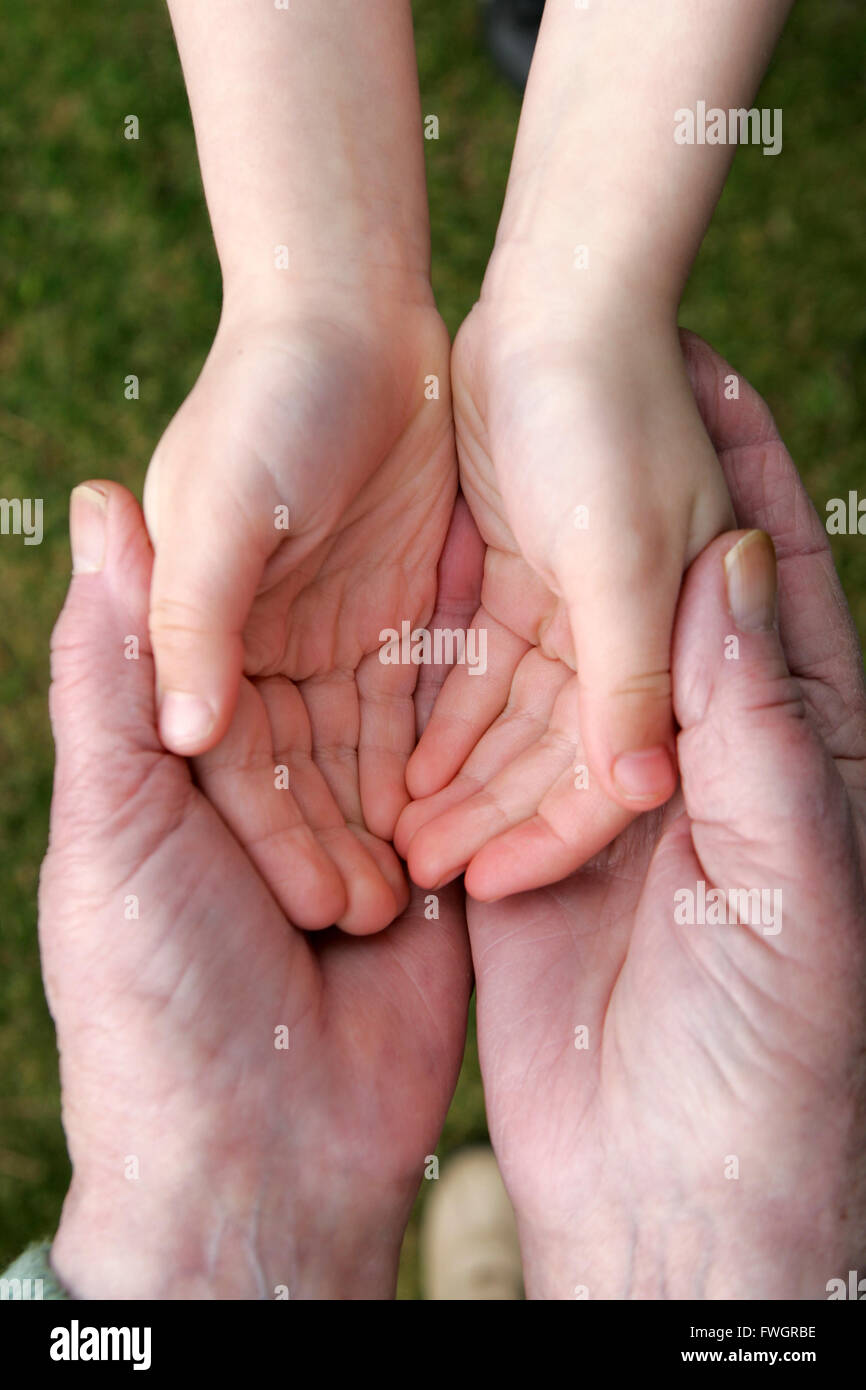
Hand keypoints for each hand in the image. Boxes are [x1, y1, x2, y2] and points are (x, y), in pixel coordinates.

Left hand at [44, 482, 471, 1298]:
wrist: (260, 1160)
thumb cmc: (155, 986)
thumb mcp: (110, 819)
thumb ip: (111, 674)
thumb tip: (94, 509)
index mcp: (191, 772)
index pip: (243, 639)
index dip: (290, 551)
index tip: (338, 457)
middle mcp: (280, 794)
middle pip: (339, 675)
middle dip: (386, 596)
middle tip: (442, 487)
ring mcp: (362, 835)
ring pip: (410, 724)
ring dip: (450, 654)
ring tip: (503, 550)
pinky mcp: (433, 881)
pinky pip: (463, 793)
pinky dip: (488, 736)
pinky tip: (531, 654)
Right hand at [145, 294, 454, 931]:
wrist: (345, 310)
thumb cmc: (267, 399)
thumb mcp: (222, 507)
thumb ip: (191, 616)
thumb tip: (184, 730)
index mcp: (201, 631)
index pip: (233, 758)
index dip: (272, 831)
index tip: (318, 900)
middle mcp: (258, 647)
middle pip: (294, 771)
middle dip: (331, 843)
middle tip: (376, 917)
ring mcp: (327, 634)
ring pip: (354, 750)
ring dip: (382, 816)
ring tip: (421, 885)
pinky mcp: (391, 612)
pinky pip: (408, 703)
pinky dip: (422, 758)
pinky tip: (449, 809)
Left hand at [397, 291, 731, 898]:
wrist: (564, 302)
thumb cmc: (610, 419)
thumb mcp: (623, 557)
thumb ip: (632, 676)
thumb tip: (643, 790)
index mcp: (676, 643)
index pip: (613, 773)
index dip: (553, 837)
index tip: (484, 883)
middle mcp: (631, 638)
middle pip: (554, 758)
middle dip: (492, 818)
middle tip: (417, 868)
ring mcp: (572, 610)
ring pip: (510, 721)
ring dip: (460, 775)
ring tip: (399, 829)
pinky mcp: (519, 580)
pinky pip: (477, 667)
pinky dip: (444, 714)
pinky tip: (403, 760)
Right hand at [462, 335, 865, 1297]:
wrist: (682, 1187)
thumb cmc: (782, 1044)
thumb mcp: (799, 873)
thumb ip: (760, 726)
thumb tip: (730, 566)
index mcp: (796, 747)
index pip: (770, 578)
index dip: (746, 467)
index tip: (699, 362)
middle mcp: (701, 757)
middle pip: (650, 603)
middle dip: (610, 505)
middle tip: (557, 397)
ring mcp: (609, 801)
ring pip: (554, 669)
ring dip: (516, 591)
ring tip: (461, 487)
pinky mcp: (530, 853)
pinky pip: (488, 754)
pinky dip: (451, 702)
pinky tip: (407, 627)